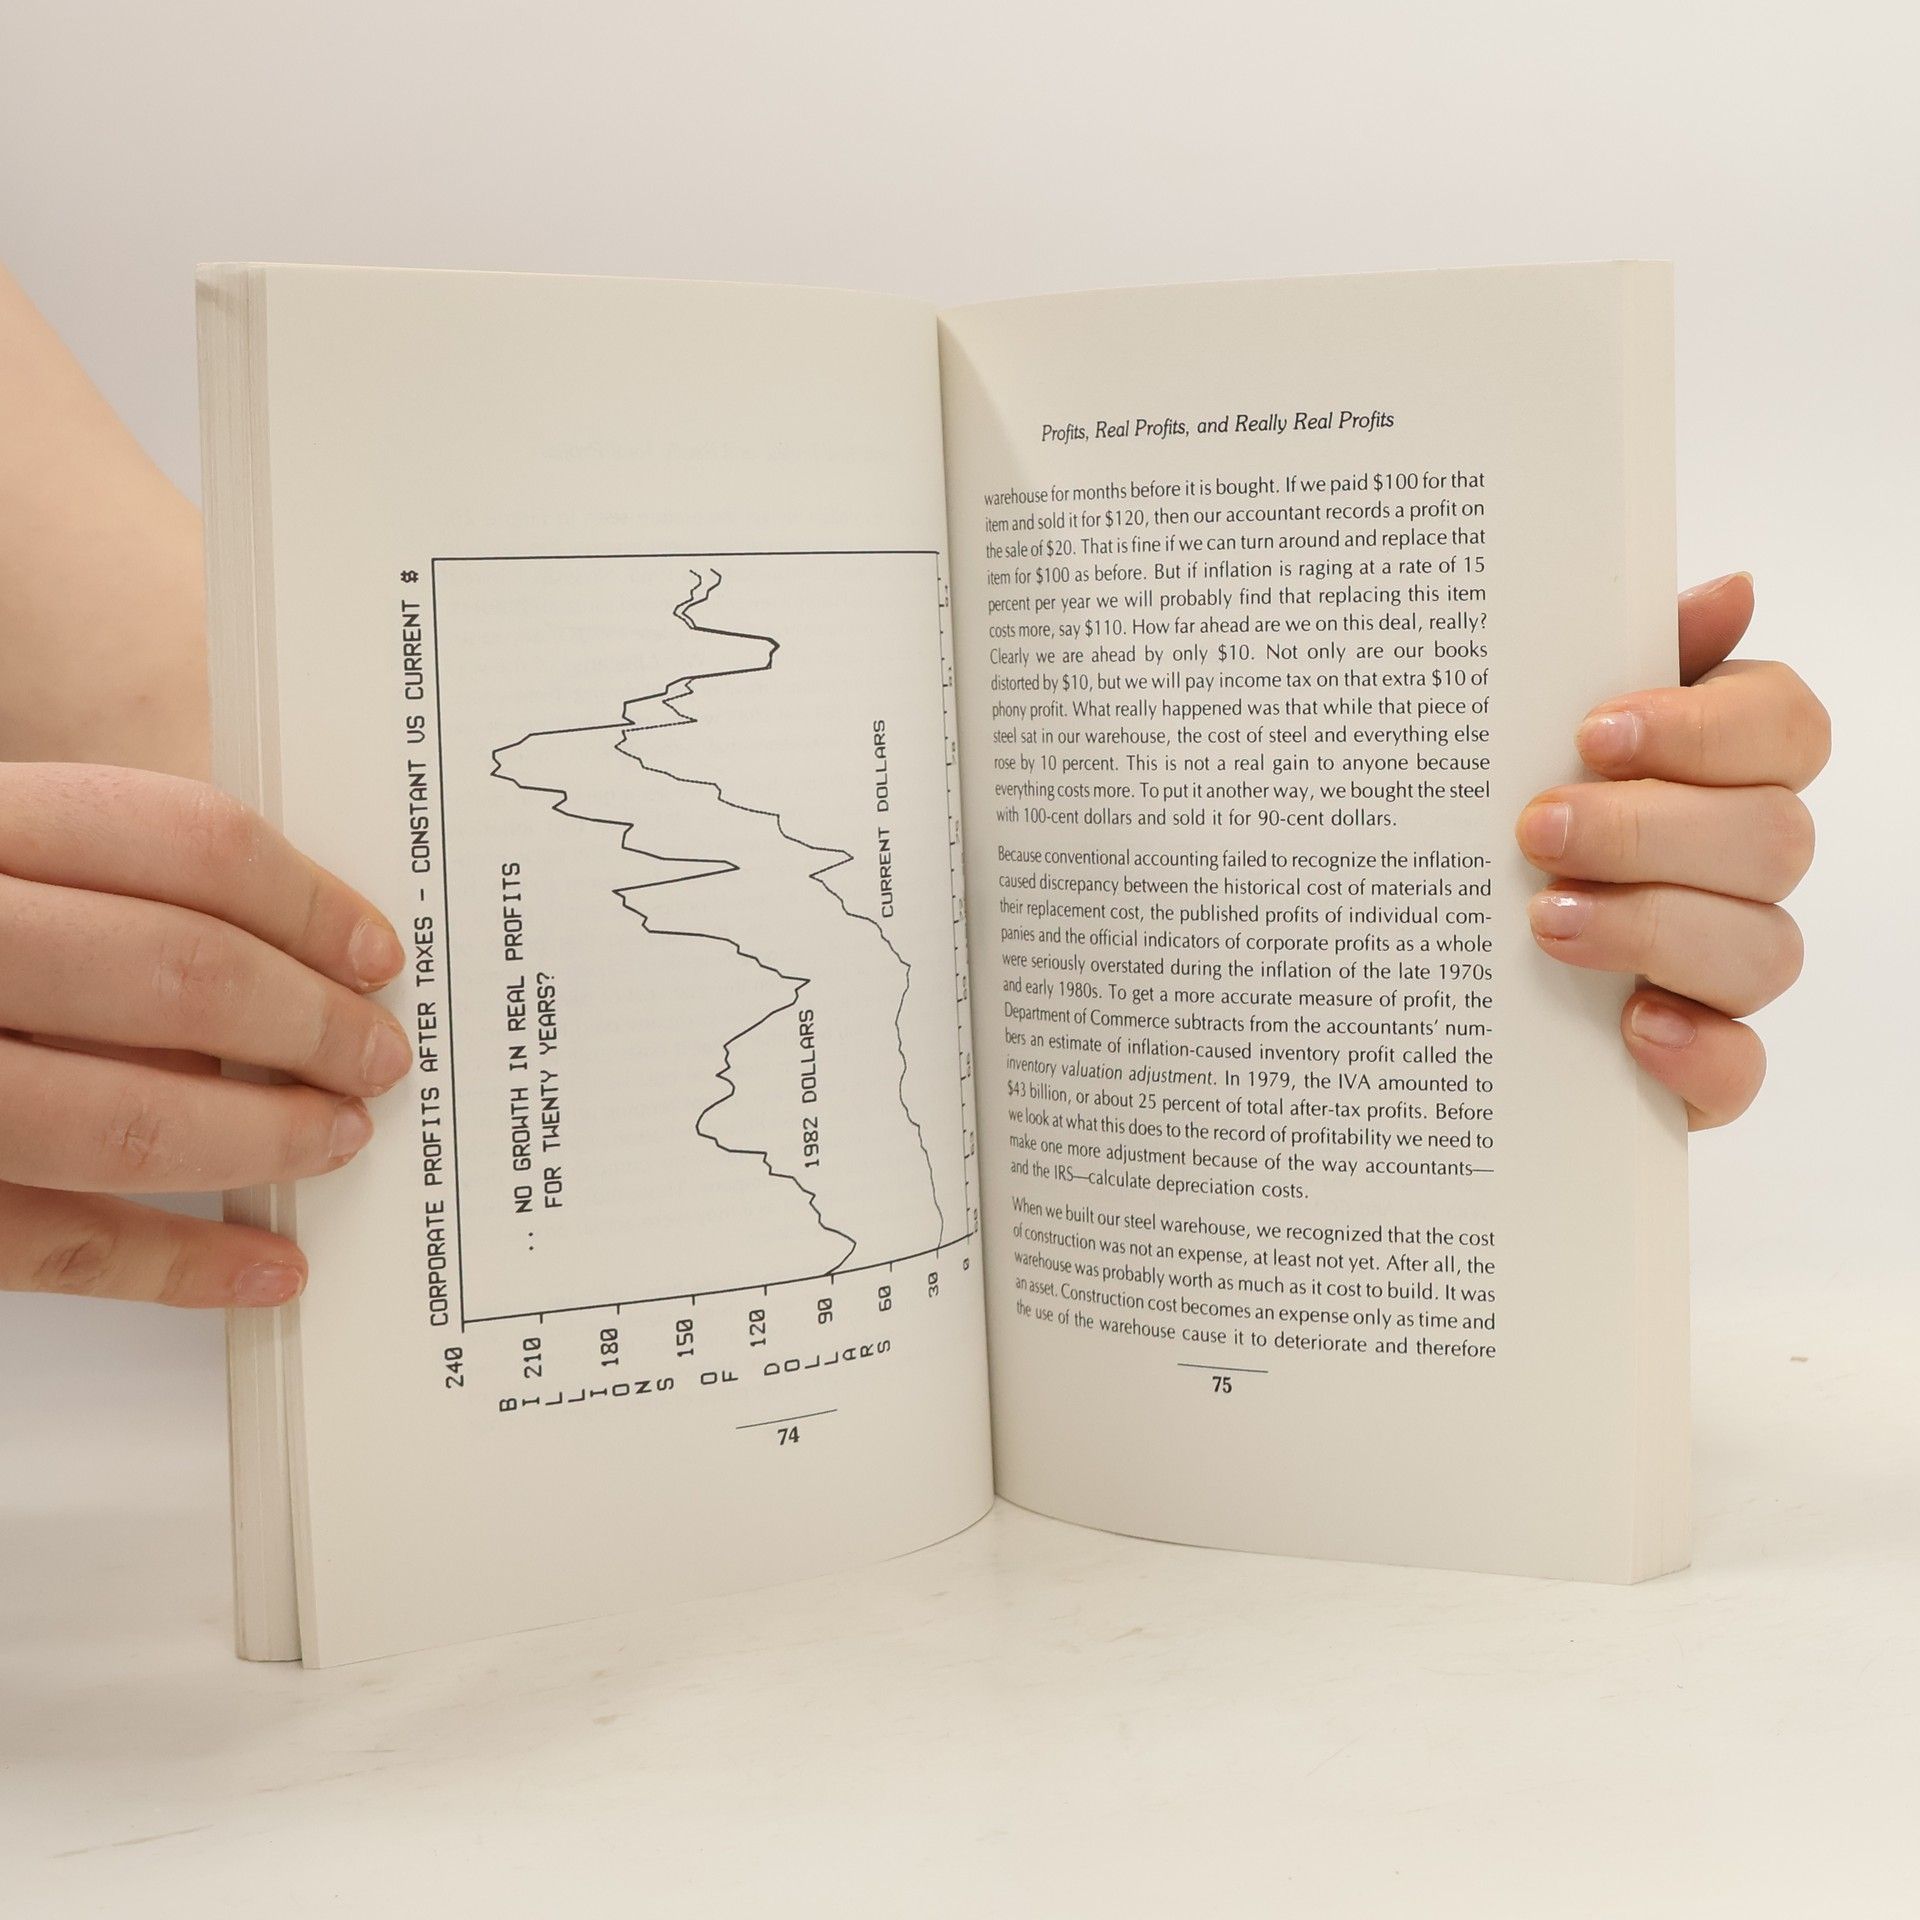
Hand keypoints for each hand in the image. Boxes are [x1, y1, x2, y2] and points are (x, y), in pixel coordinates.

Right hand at [0, 765, 411, 1304]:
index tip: (376, 952)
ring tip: (338, 1139)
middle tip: (379, 1056)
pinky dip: (178, 1268)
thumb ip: (88, 882)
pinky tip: (267, 1269)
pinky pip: (55, 1249)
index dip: (306, 900)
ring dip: (261, 1141)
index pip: (178, 839)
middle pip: (173, 975)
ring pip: (122, 1123)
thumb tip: (281, 950)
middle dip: (308, 1026)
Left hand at [1515, 573, 1828, 1127]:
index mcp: (1712, 772)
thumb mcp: (1512, 740)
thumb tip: (1730, 589)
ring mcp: (1721, 972)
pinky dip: (1698, 1049)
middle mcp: (1734, 869)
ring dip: (1655, 929)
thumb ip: (1608, 661)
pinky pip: (1743, 1068)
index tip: (1595, 732)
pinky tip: (1632, 1026)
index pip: (1784, 727)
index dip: (1707, 729)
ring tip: (1543, 922)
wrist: (1400, 968)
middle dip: (1652, 832)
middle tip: (1537, 830)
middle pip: (1775, 839)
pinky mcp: (1697, 1066)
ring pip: (1765, 949)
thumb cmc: (1476, 831)